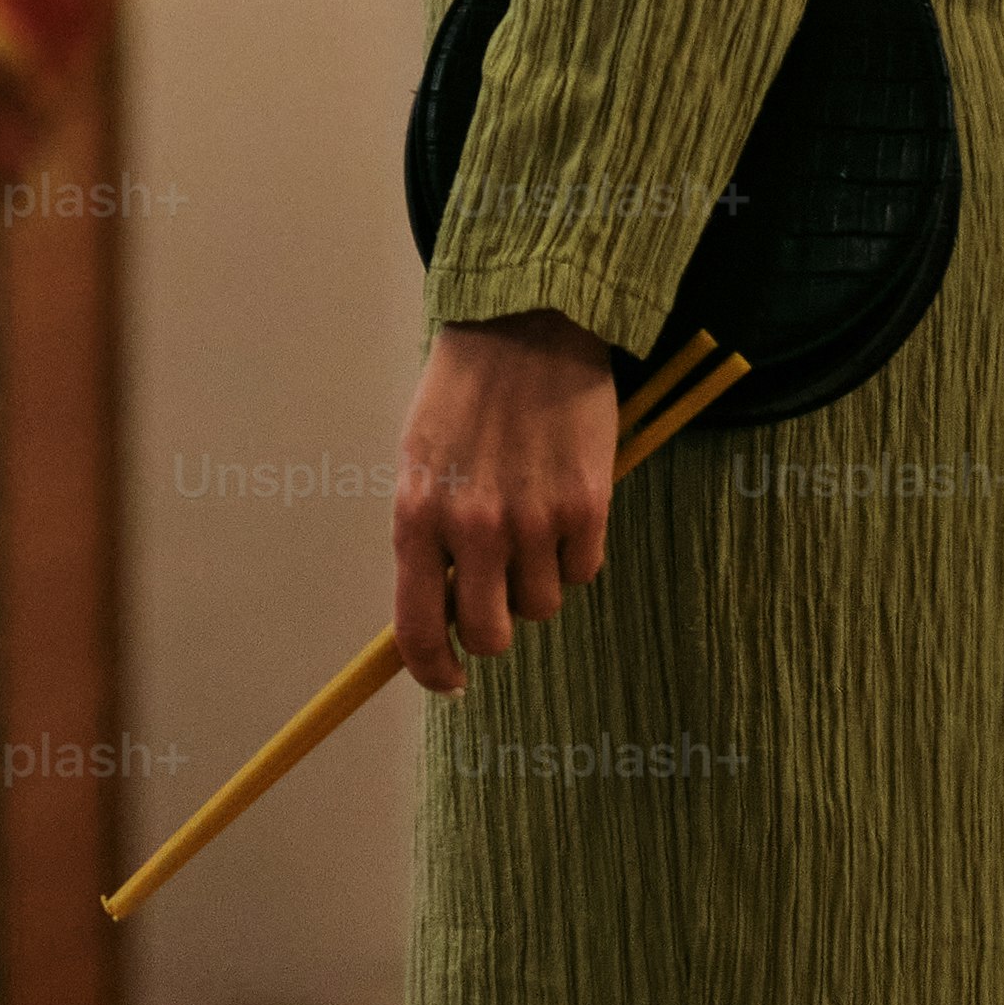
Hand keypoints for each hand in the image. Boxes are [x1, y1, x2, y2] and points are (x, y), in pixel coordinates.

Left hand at [388, 306, 618, 694]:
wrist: (525, 321)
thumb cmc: (465, 391)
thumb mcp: (422, 460)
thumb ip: (428, 534)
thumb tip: (439, 608)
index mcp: (418, 514)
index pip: (417, 628)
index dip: (433, 670)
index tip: (450, 682)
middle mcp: (473, 526)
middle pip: (491, 635)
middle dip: (496, 627)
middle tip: (501, 595)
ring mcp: (533, 518)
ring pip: (543, 605)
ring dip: (539, 579)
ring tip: (533, 520)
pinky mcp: (586, 505)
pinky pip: (584, 570)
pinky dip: (578, 551)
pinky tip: (566, 502)